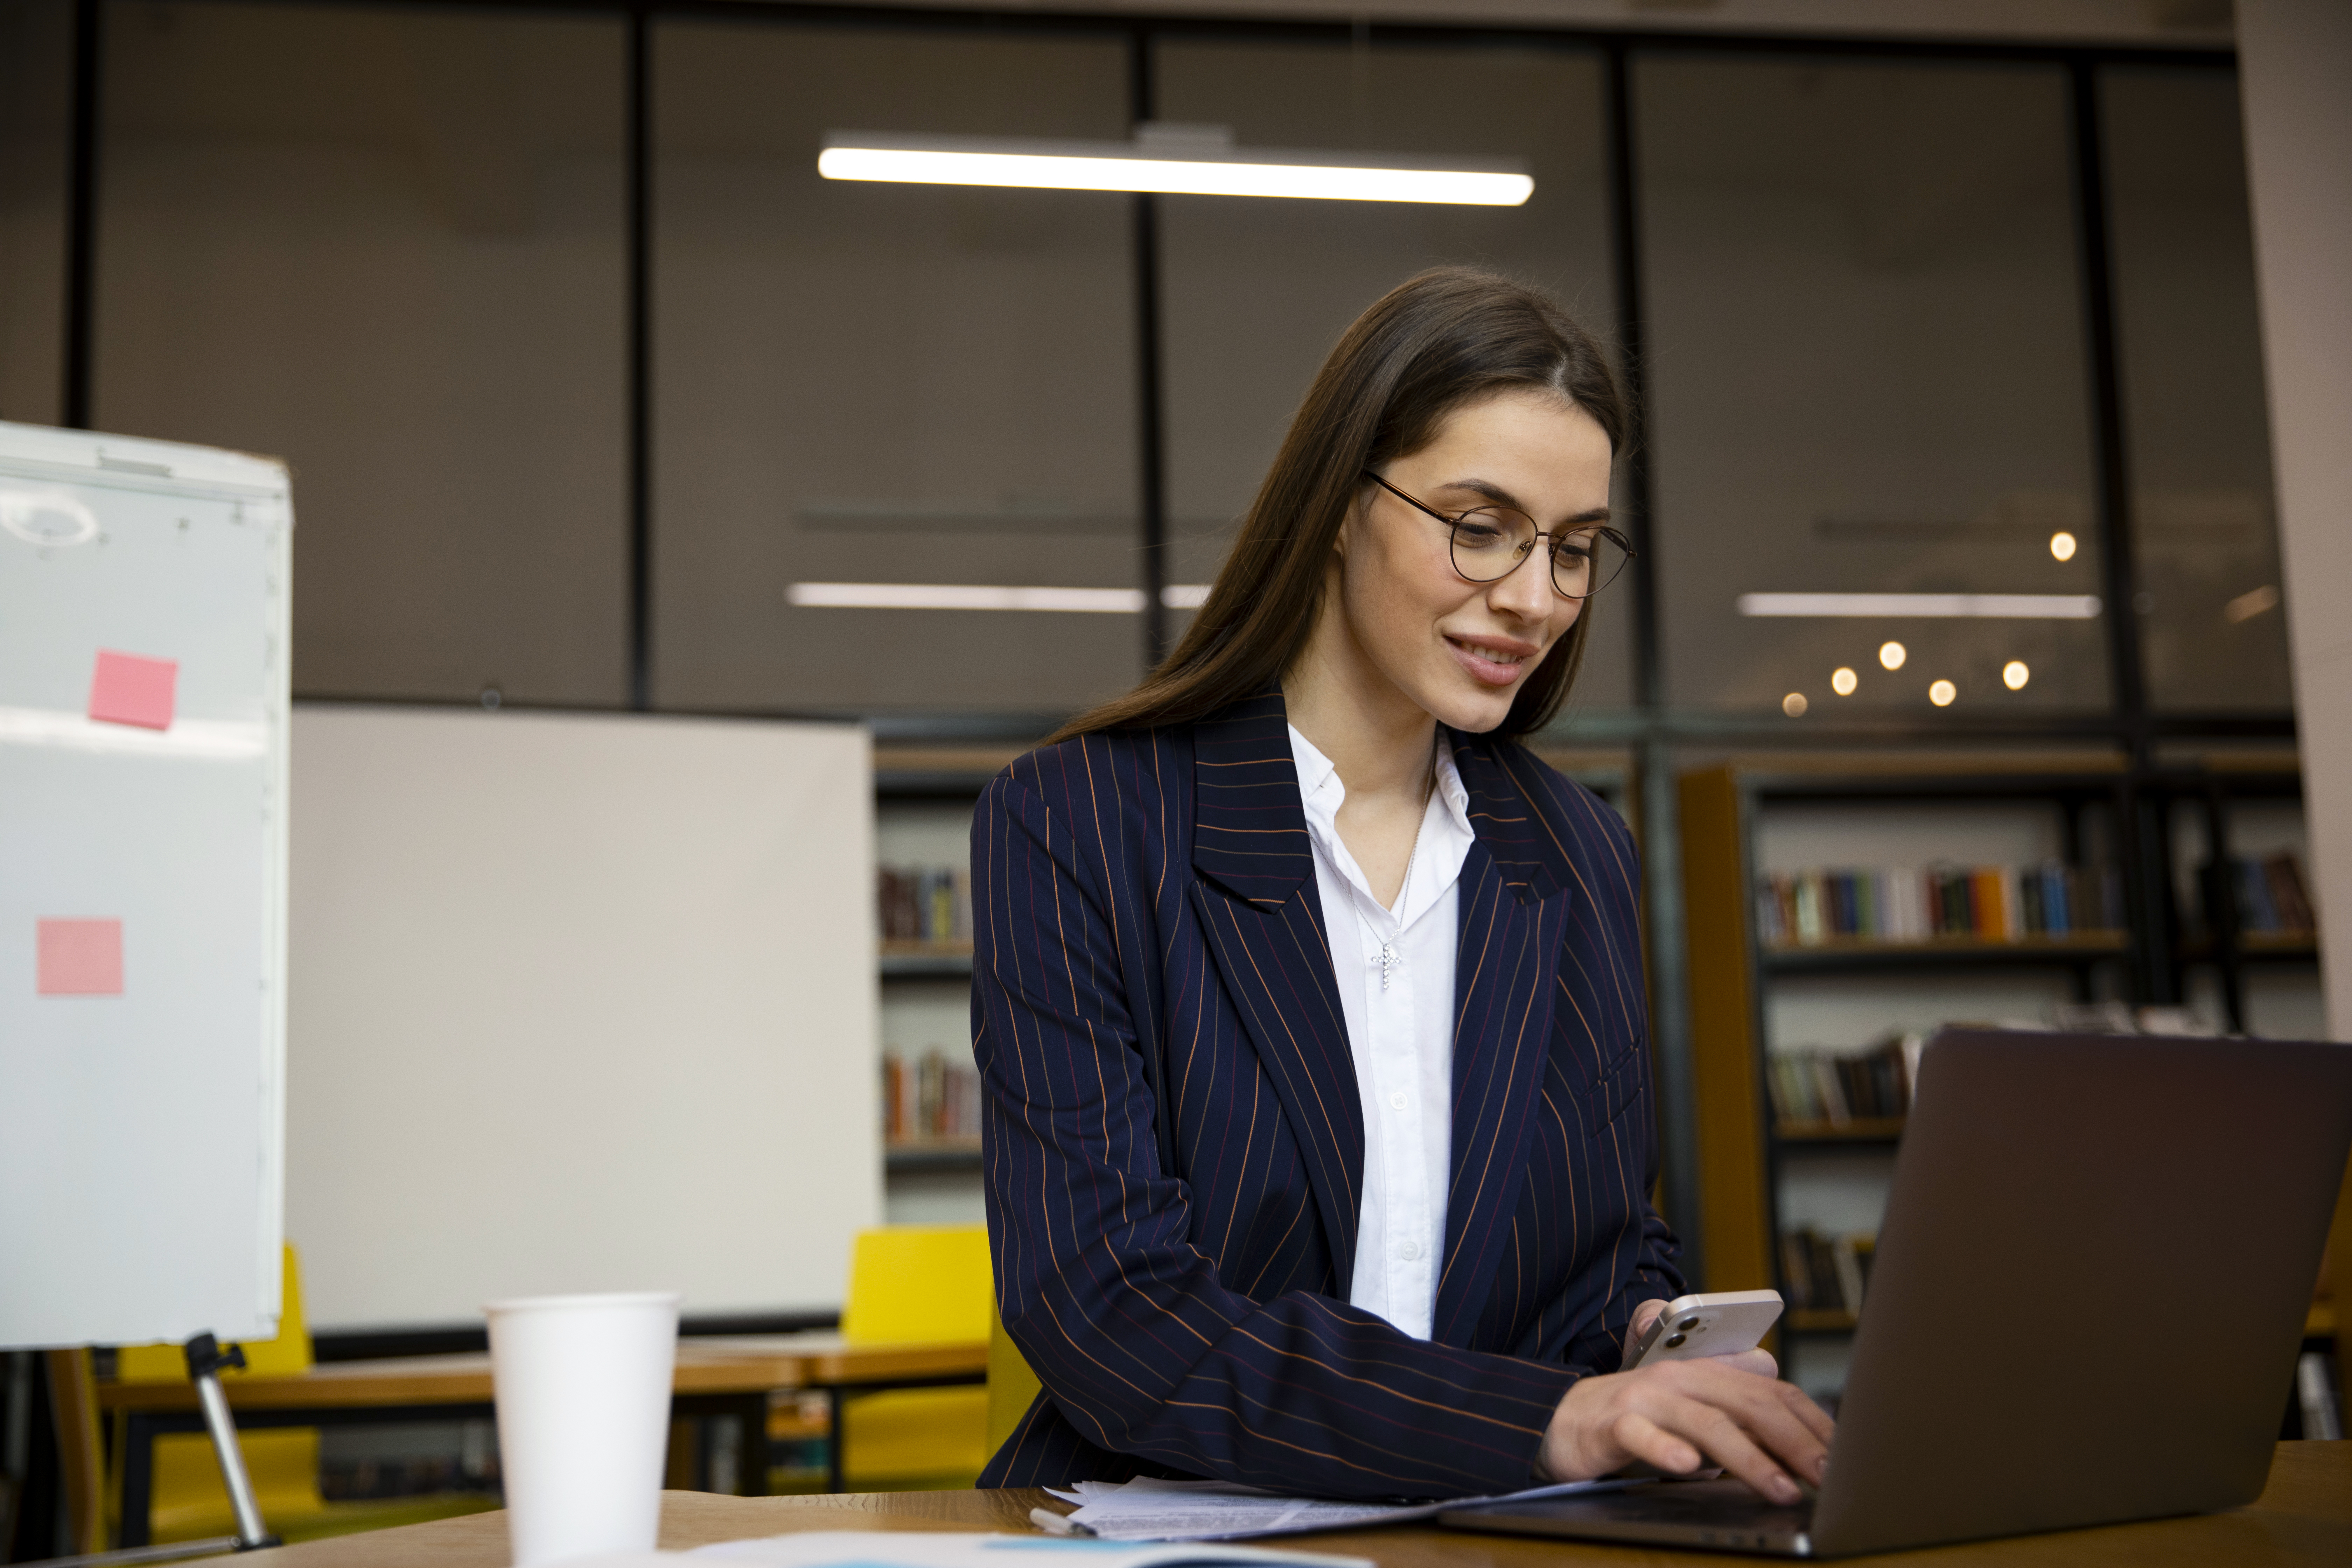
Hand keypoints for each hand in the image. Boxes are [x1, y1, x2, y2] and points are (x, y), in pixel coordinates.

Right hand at [1540, 1301, 1834, 1503]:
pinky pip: (1642, 1435)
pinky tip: (1687, 1468)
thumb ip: (1738, 1425)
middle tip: (1827, 1476)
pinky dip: (1666, 1451)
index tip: (1844, 1458)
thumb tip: (1799, 1446)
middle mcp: (1681, 1379)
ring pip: (1705, 1423)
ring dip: (1748, 1457)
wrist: (1563, 1419)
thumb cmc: (1638, 1423)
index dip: (1811, 1422)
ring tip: (1781, 1487)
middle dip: (1794, 1441)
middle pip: (1748, 1404)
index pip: (1771, 1392)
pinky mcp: (1613, 1422)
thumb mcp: (1694, 1421)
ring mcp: (1646, 1398)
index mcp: (1707, 1375)